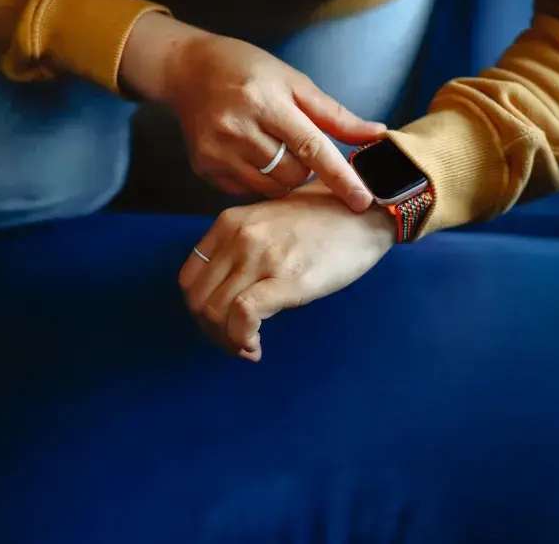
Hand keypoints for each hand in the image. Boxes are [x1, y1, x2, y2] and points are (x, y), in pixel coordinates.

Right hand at [119, 12, 383, 211]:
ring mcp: (218, 152)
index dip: (341, 176)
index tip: (363, 200)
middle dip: (306, 167)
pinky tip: (250, 153)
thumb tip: (376, 134)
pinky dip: (259, 179)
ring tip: (273, 147)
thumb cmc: (248, 71)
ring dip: (284, 176)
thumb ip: (334, 115)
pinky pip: (249, 191)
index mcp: (266, 102)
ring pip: (273, 188)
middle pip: (294, 174)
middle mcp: (238, 129)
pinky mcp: (204, 168)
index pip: (312, 147)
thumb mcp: (293, 81)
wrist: (188, 69)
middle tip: (295, 143)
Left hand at [178, 182, 396, 361]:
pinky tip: (256, 347)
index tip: (222, 325)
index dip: (201, 311)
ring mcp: (262, 257)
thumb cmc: (326, 218)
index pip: (190, 279)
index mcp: (230, 223)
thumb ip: (243, 247)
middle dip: (212, 332)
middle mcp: (239, 237)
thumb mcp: (270, 221)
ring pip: (216, 313)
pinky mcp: (288, 279)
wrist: (368, 211)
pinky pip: (244, 316)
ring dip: (227, 341)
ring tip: (249, 347)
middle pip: (199, 301)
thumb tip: (230, 293)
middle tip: (236, 343)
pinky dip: (242, 339)